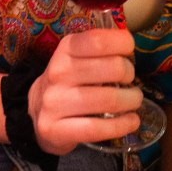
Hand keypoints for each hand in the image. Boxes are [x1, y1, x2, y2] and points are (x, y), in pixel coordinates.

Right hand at [27, 28, 141, 154]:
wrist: (37, 111)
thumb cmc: (68, 80)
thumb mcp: (76, 56)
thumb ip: (100, 48)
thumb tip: (129, 44)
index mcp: (65, 49)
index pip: (98, 41)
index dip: (122, 43)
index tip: (129, 50)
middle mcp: (58, 72)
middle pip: (113, 68)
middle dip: (130, 74)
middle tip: (129, 80)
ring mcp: (55, 102)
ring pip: (109, 99)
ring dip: (132, 100)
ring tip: (133, 100)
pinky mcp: (56, 129)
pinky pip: (98, 128)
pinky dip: (122, 125)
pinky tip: (131, 121)